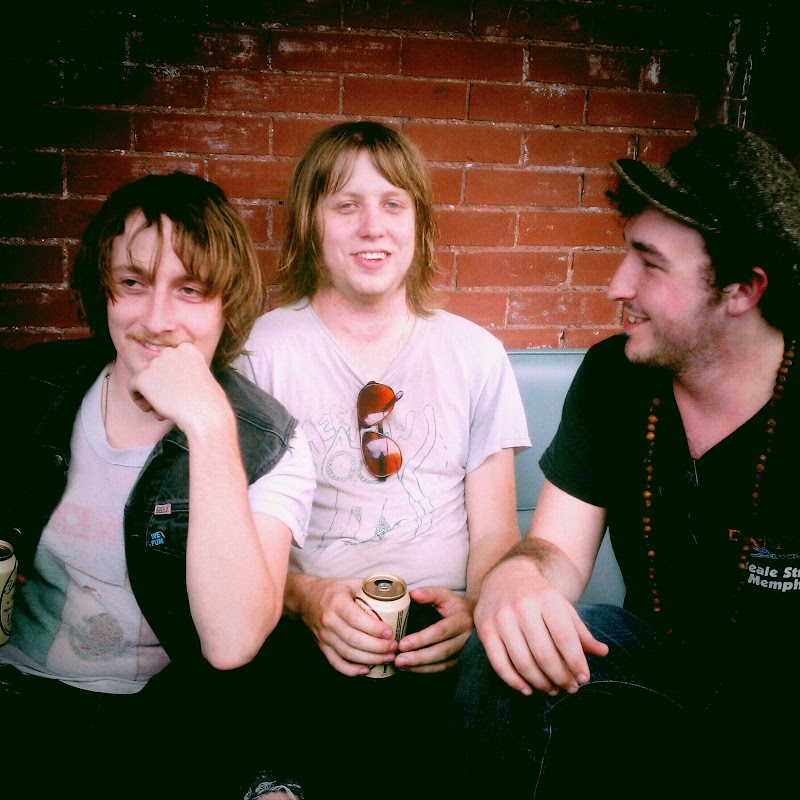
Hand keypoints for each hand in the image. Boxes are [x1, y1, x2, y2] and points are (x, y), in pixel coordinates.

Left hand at [128, 343, 230, 432]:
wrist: (205, 414)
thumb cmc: (209, 402)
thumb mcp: (203, 377)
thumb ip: (186, 371)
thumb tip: (168, 378)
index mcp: (187, 348)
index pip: (170, 361)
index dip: (171, 378)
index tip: (179, 392)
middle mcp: (170, 351)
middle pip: (156, 368)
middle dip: (160, 385)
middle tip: (170, 402)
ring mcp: (156, 363)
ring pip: (145, 378)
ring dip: (151, 394)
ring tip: (163, 409)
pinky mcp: (143, 377)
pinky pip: (132, 386)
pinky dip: (138, 398)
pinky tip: (150, 409)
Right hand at [298, 576, 398, 676]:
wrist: (304, 599)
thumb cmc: (332, 590)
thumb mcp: (349, 583)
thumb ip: (370, 588)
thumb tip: (396, 592)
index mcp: (336, 603)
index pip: (356, 619)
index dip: (374, 628)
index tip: (390, 633)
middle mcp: (329, 621)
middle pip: (354, 639)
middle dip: (377, 647)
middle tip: (394, 647)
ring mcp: (324, 636)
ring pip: (348, 653)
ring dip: (370, 659)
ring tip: (388, 658)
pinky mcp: (322, 647)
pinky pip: (336, 663)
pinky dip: (351, 670)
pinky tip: (366, 670)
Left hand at [394, 586, 472, 673]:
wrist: (472, 617)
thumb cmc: (453, 605)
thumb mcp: (444, 595)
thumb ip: (429, 594)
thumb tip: (413, 594)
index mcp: (462, 620)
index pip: (441, 631)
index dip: (422, 639)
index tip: (403, 643)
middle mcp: (466, 639)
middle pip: (442, 651)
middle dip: (419, 657)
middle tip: (399, 659)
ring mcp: (464, 652)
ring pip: (442, 664)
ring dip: (420, 667)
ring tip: (400, 665)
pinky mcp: (459, 661)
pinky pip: (442, 668)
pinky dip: (425, 670)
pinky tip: (409, 669)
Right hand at [473, 557, 607, 695]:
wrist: (505, 577)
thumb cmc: (539, 597)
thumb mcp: (562, 607)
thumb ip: (580, 632)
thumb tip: (602, 653)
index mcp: (546, 599)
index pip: (564, 637)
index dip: (576, 662)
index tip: (584, 679)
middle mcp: (522, 607)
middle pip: (543, 654)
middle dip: (560, 677)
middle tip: (570, 688)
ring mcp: (501, 618)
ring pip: (522, 662)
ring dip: (540, 683)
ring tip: (552, 689)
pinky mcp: (485, 629)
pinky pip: (499, 664)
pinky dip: (514, 681)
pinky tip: (528, 689)